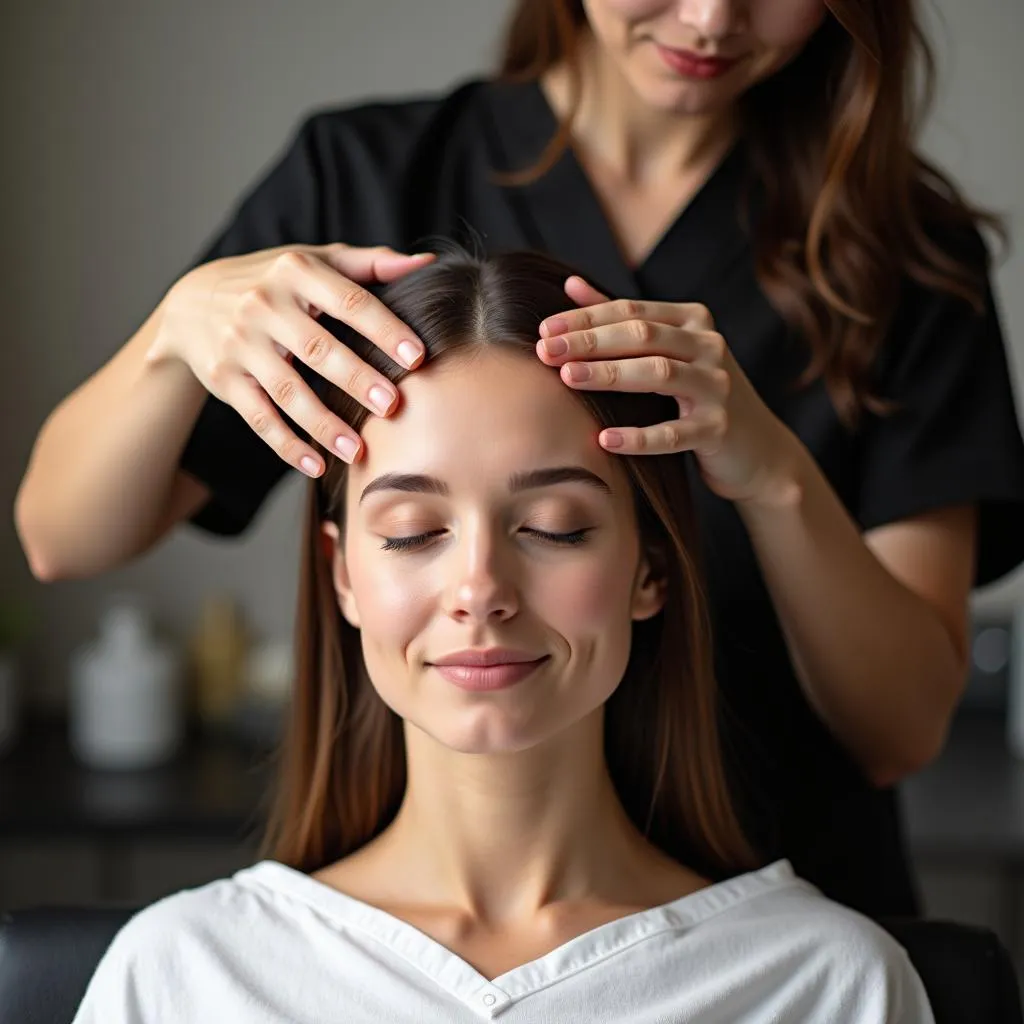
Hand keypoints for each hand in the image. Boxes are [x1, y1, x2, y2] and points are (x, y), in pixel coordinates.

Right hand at [147, 243, 435, 474]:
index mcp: (296, 273)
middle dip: (357, 379)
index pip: (348, 301)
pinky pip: (259, 417)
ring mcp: (242, 344)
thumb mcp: (314, 261)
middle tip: (393, 406)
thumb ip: (370, 263)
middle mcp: (264, 306)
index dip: (384, 329)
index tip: (418, 357)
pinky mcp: (226, 379)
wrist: (191, 302)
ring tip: (359, 451)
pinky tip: (316, 465)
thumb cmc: (274, 281)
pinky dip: (286, 445)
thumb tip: (427, 262)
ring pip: (288, 391)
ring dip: (324, 424)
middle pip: (318, 349)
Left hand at [535, 276, 803, 505]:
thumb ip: (621, 319)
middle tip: (545, 350)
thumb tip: (570, 283)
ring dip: (609, 374)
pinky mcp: (719, 430)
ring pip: (659, 373)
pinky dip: (638, 438)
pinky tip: (604, 438)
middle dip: (589, 340)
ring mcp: (718, 388)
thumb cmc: (697, 397)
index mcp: (693, 321)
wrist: (756, 450)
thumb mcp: (666, 351)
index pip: (631, 311)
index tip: (543, 329)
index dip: (585, 318)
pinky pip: (673, 433)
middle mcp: (709, 346)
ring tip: (566, 378)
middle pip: (643, 335)